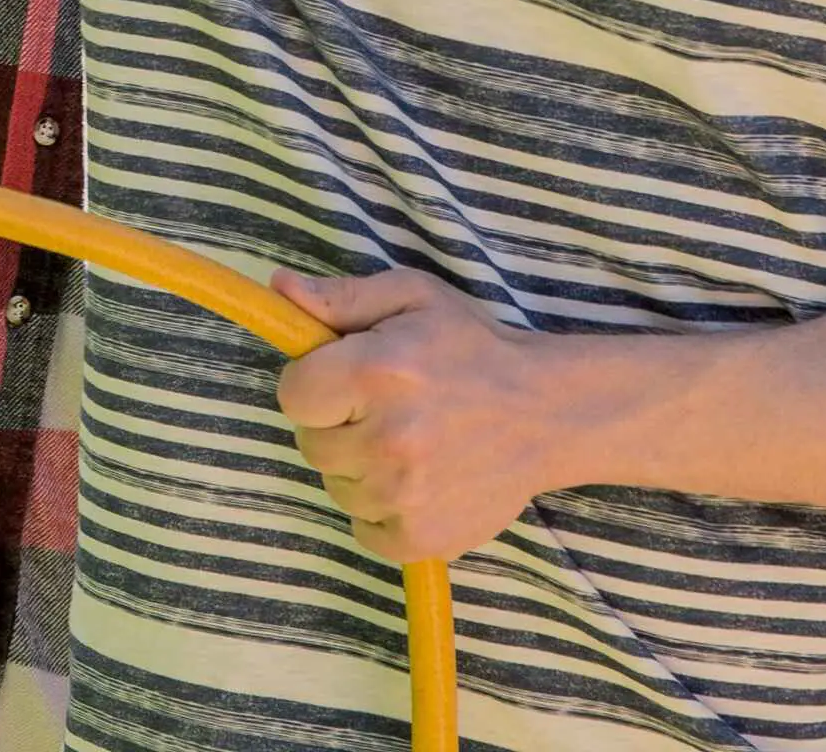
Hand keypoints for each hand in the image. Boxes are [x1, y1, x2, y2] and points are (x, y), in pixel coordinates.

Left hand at [274, 267, 574, 562]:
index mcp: (377, 372)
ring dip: (360, 469)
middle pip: (311, 444)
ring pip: (337, 487)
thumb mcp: (411, 298)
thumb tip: (278, 288)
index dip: (314, 384)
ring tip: (408, 442)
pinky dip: (381, 511)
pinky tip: (417, 480)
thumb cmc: (472, 348)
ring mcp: (405, 495)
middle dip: (337, 426)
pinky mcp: (423, 538)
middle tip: (384, 409)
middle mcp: (388, 438)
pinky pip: (364, 529)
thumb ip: (340, 298)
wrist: (547, 412)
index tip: (346, 379)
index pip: (293, 395)